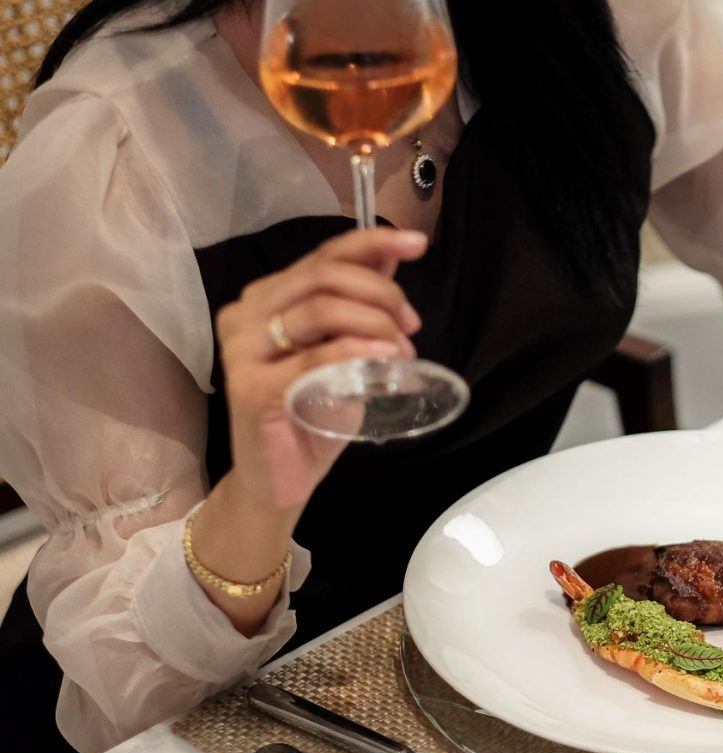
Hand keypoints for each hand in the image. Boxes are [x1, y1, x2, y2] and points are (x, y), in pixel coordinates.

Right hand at [216, 228, 427, 515]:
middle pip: (325, 276)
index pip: (323, 256)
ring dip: (376, 324)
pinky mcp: (251, 387)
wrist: (281, 478)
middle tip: (412, 324)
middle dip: (381, 293)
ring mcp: (242, 349)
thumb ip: (360, 306)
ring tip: (404, 352)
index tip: (418, 244)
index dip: (372, 242)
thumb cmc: (312, 414)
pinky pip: (314, 358)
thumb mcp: (346, 351)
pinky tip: (386, 359)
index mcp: (267, 297)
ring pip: (321, 310)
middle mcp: (246, 313)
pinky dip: (357, 352)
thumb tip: (391, 258)